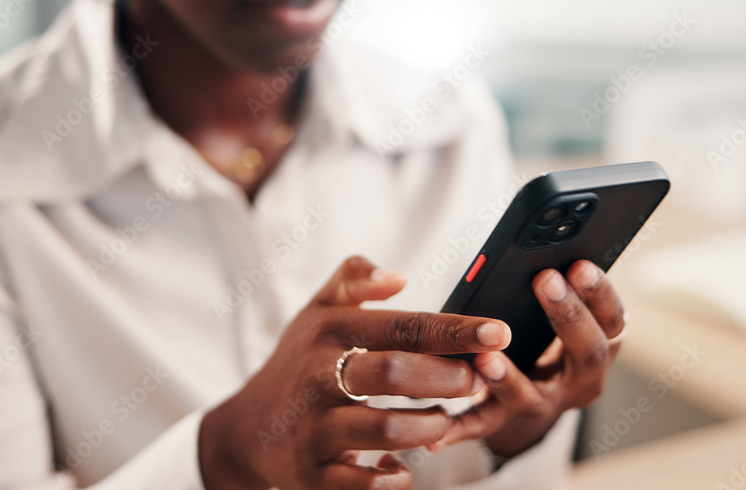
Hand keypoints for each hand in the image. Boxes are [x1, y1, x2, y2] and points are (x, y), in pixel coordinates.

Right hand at [198, 256, 511, 489]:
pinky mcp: (309, 474)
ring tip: (447, 421)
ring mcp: (312, 428)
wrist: (246, 429)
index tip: (499, 332)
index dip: (455, 330)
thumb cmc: (299, 362)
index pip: (402, 326)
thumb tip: (397, 276)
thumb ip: (353, 279)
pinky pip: (359, 483)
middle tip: (480, 381)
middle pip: (394, 373)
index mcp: (327, 332)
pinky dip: (391, 478)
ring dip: (430, 427)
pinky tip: (404, 467)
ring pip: (384, 429)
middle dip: (449, 378)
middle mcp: (317, 377)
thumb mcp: (316, 311)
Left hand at [431, 260, 625, 457]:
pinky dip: (460, 428)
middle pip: (587, 354)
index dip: (600, 294)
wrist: (538, 388)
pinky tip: (436, 432)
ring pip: (531, 398)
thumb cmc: (549, 329)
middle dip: (569, 315)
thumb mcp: (563, 308)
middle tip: (545, 280)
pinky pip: (483, 424)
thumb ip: (559, 282)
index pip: (613, 321)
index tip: (580, 264)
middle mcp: (581, 380)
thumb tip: (543, 239)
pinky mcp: (508, 420)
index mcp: (600, 346)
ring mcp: (545, 404)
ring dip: (509, 380)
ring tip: (487, 359)